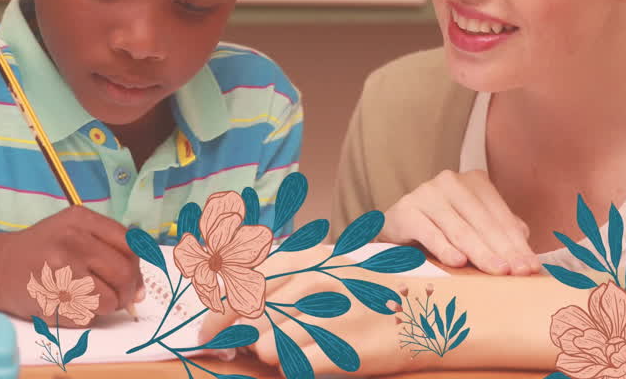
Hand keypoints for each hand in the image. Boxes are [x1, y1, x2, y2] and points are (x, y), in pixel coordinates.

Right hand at [0, 206, 143, 325]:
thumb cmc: (40, 249)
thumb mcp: (73, 230)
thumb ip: (109, 248)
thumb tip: (140, 291)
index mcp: (81, 219)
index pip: (131, 244)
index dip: (137, 267)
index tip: (132, 279)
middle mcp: (71, 240)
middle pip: (123, 273)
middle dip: (126, 292)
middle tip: (117, 297)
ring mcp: (60, 270)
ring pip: (109, 300)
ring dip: (105, 306)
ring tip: (86, 298)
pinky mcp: (50, 299)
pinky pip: (87, 316)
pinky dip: (85, 316)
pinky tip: (68, 304)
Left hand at [197, 246, 412, 376]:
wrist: (420, 316)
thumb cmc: (360, 296)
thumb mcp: (322, 271)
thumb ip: (277, 283)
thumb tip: (225, 314)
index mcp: (308, 257)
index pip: (242, 284)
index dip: (216, 313)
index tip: (205, 334)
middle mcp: (317, 280)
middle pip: (248, 320)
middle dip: (237, 339)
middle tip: (237, 348)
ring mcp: (330, 315)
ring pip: (266, 347)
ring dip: (269, 354)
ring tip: (293, 347)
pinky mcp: (342, 350)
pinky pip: (292, 368)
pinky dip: (293, 368)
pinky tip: (311, 358)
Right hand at [379, 169, 539, 275]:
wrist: (397, 227)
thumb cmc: (443, 229)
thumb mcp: (474, 227)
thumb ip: (499, 232)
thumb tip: (526, 245)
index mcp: (474, 182)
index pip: (501, 216)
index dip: (518, 244)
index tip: (531, 268)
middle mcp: (451, 182)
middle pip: (483, 222)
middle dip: (503, 250)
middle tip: (518, 273)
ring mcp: (426, 193)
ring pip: (460, 228)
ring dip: (480, 252)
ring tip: (497, 271)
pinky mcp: (406, 210)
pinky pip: (429, 232)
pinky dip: (445, 248)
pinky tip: (458, 262)